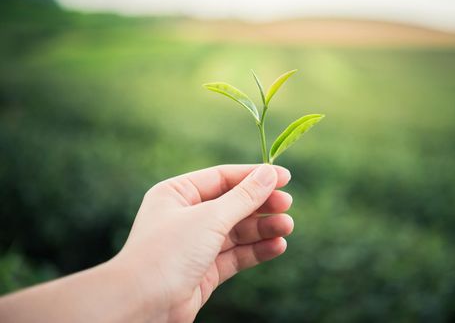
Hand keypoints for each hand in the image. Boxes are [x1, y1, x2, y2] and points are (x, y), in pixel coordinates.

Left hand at [113, 164, 293, 321]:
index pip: (222, 178)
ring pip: (236, 231)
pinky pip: (235, 255)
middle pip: (232, 204)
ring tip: (287, 227)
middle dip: (260, 204)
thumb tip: (268, 174)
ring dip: (262, 228)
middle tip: (287, 204)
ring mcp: (195, 244)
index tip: (284, 177)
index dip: (254, 176)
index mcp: (177, 194)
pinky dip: (256, 250)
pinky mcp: (203, 270)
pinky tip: (277, 246)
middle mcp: (185, 216)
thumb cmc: (168, 253)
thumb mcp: (210, 218)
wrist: (142, 305)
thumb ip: (243, 197)